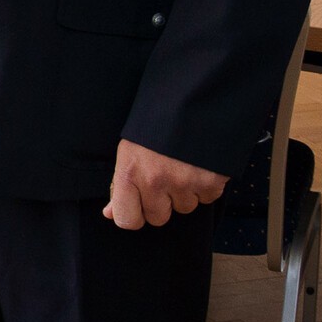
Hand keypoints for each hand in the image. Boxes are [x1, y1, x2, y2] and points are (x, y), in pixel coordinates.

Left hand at [105, 138, 227, 229]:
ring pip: (184, 208)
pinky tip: (199, 165)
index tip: (138, 206)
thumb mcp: (129, 150)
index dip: (133, 215)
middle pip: (157, 218)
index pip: (127, 220)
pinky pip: (207, 199)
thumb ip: (120, 185)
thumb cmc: (156, 126)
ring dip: (184, 193)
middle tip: (164, 177)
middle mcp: (155, 181)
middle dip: (161, 203)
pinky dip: (205, 186)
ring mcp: (184, 183)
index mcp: (129, 173)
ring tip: (182, 166)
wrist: (193, 100)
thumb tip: (110, 214)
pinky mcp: (211, 182)